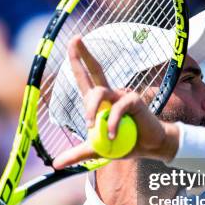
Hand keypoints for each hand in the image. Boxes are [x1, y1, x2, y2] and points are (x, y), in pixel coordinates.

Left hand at [53, 36, 179, 168]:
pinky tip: (111, 136)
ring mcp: (122, 95)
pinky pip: (116, 110)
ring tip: (90, 127)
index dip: (78, 60)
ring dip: (91, 110)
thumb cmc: (124, 142)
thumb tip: (55, 164)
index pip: (85, 78)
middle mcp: (110, 93)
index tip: (73, 41)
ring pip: (99, 94)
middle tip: (75, 39)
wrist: (150, 147)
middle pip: (95, 69)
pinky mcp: (133, 101)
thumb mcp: (97, 149)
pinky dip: (111, 124)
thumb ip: (77, 154)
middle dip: (83, 54)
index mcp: (99, 101)